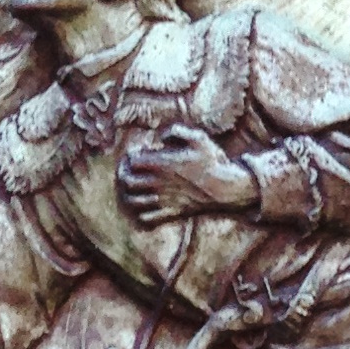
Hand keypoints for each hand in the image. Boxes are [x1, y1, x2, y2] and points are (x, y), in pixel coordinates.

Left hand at [118, 122, 252, 225]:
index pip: (132, 162)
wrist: (225, 187)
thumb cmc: (212, 161)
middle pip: (128, 181)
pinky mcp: (170, 211)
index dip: (129, 158)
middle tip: (127, 171)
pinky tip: (145, 205)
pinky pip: (147, 217)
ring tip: (132, 188)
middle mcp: (159, 182)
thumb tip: (160, 137)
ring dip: (129, 193)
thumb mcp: (198, 137)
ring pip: (134, 200)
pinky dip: (141, 212)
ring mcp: (164, 199)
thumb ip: (176, 132)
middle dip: (124, 175)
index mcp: (163, 164)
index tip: (134, 156)